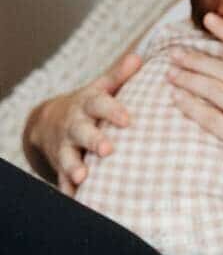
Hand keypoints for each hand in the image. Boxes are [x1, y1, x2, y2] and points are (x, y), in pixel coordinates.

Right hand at [25, 53, 142, 194]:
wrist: (51, 120)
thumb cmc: (91, 103)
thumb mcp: (101, 87)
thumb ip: (119, 74)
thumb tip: (139, 56)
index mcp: (88, 104)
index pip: (100, 104)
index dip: (113, 111)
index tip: (128, 119)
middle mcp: (74, 124)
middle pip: (82, 131)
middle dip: (94, 140)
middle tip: (108, 149)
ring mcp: (65, 145)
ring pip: (68, 156)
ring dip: (74, 166)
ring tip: (82, 175)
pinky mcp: (60, 163)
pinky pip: (62, 178)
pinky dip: (68, 189)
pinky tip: (75, 198)